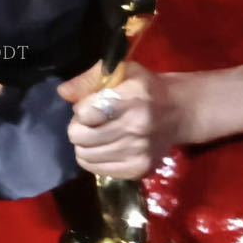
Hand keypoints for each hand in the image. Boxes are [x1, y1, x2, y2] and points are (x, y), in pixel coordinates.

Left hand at [57, 59, 187, 178]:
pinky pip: (96, 169)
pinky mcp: (138, 170)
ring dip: (86, 144)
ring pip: (85, 155)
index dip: (82, 109)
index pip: (85, 113)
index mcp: (133, 96)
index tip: (91, 106)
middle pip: (80, 136)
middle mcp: (137, 126)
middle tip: (92, 122)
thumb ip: (89, 79)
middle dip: (79, 127)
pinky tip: (105, 147)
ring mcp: (139, 152)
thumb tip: (63, 92)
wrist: (178, 112)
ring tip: (99, 134)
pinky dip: (94, 158)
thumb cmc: (144, 88)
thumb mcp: (121, 72)